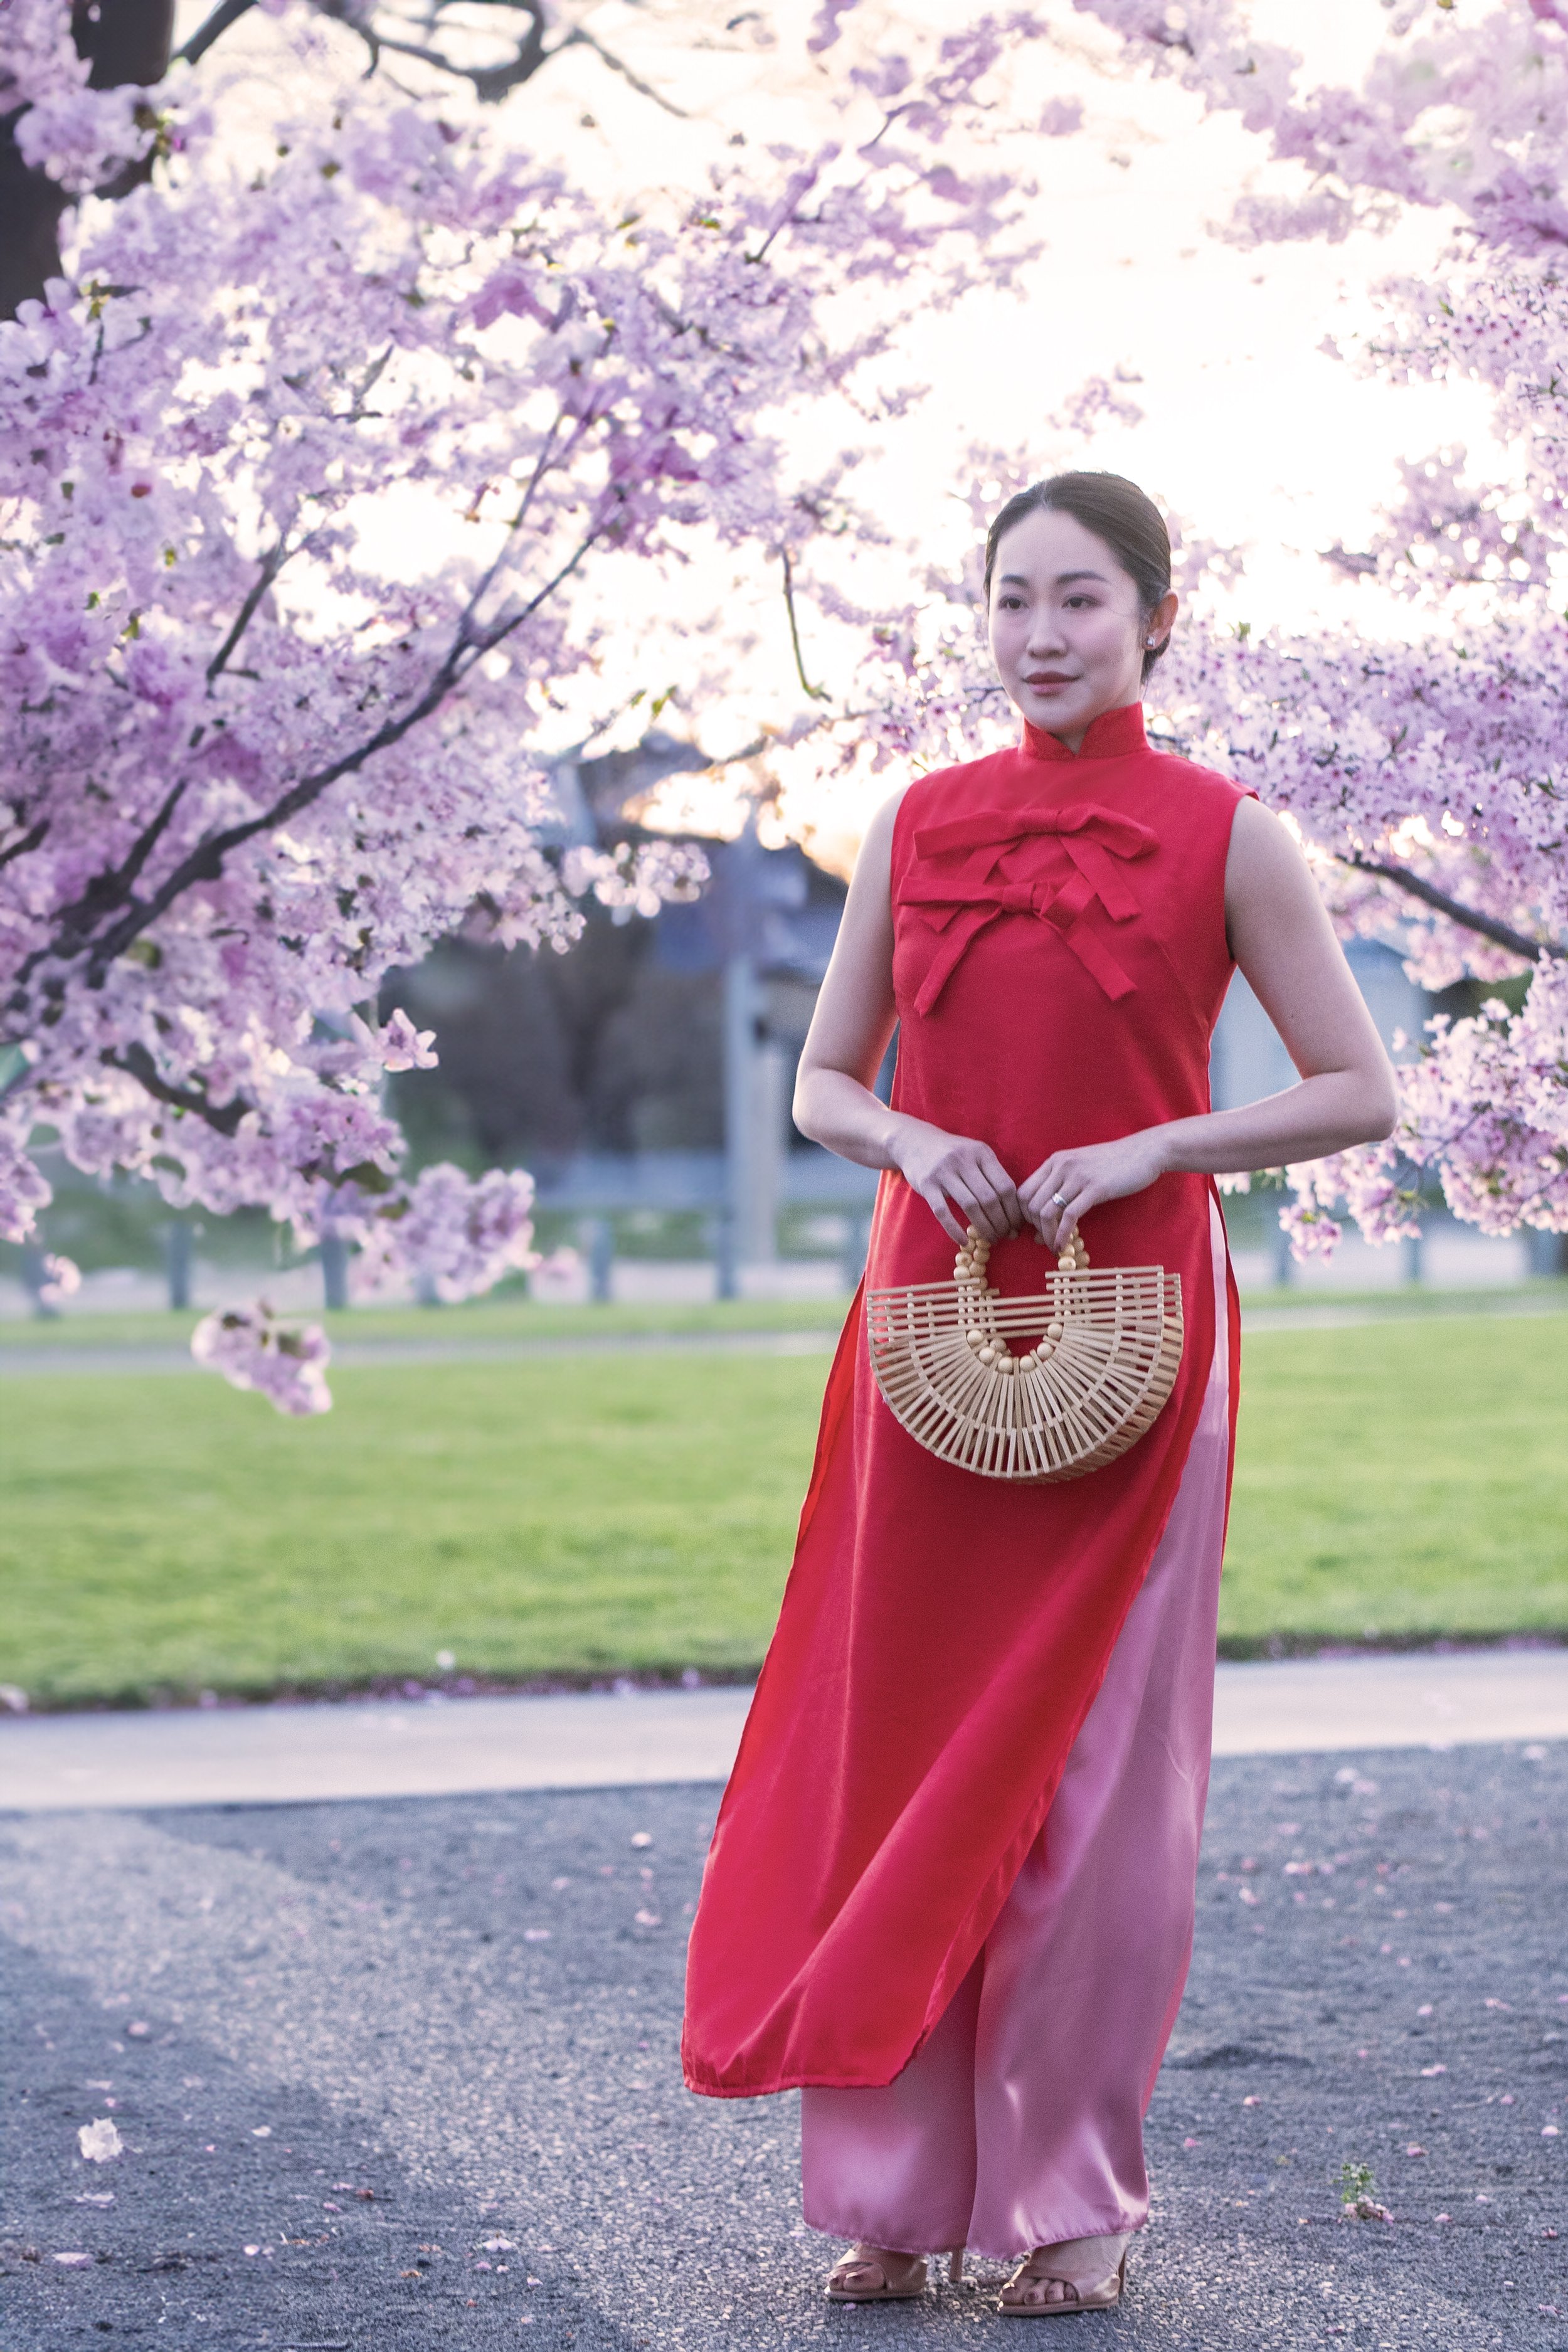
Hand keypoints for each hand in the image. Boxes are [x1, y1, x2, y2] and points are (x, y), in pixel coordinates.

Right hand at [890, 1116, 1021, 1246]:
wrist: (915, 1142)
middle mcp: (964, 1160)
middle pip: (990, 1198)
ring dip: (983, 1227)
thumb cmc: (953, 1153)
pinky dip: (955, 1229)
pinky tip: (964, 1241)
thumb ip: (992, 1174)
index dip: (1014, 1210)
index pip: (1005, 1186)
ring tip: (990, 1239)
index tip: (1016, 1225)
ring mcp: (944, 1172)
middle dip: (1001, 1222)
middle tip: (1004, 1235)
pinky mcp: (927, 1185)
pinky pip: (943, 1212)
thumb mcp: (975, 1154)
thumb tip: (1014, 1208)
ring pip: (970, 1206)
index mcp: (981, 1153)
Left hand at [1019, 1130, 1170, 1249]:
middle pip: (1031, 1205)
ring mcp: (1077, 1177)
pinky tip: (1063, 1246)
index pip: (1023, 1192)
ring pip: (1046, 1212)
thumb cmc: (1113, 1163)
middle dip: (1035, 1228)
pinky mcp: (1095, 1189)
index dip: (1023, 1215)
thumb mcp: (1081, 1168)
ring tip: (1054, 1247)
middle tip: (1046, 1241)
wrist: (1144, 1152)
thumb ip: (1063, 1186)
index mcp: (1055, 1161)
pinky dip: (1062, 1235)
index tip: (1035, 1229)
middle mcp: (1061, 1166)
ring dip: (1047, 1235)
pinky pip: (1069, 1216)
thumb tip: (1045, 1217)